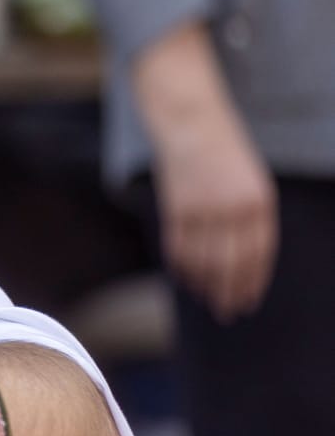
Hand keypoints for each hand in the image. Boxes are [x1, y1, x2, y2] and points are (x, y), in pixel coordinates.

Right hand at [134, 22, 278, 322]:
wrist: (192, 123)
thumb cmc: (224, 155)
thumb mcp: (249, 183)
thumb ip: (250, 220)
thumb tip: (242, 265)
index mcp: (259, 200)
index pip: (258, 254)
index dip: (252, 282)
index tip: (246, 302)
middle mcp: (233, 208)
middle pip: (230, 264)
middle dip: (228, 292)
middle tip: (226, 312)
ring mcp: (203, 209)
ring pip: (203, 261)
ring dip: (204, 284)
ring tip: (205, 298)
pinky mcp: (177, 208)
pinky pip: (179, 248)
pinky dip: (181, 267)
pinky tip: (185, 279)